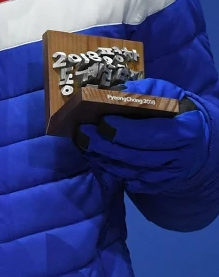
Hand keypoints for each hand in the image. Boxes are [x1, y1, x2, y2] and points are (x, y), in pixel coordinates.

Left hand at [74, 78, 209, 194]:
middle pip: (138, 156)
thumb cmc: (172, 110)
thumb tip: (112, 94)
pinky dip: (114, 173)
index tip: (103, 122)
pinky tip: (98, 160)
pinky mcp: (162, 184)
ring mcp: (172, 174)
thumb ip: (141, 92)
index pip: (153, 134)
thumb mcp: (164, 93)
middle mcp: (182, 156)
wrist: (193, 137)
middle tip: (82, 134)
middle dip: (106, 146)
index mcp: (186, 130)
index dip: (126, 130)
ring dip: (105, 160)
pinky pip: (135, 183)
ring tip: (84, 145)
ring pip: (133, 172)